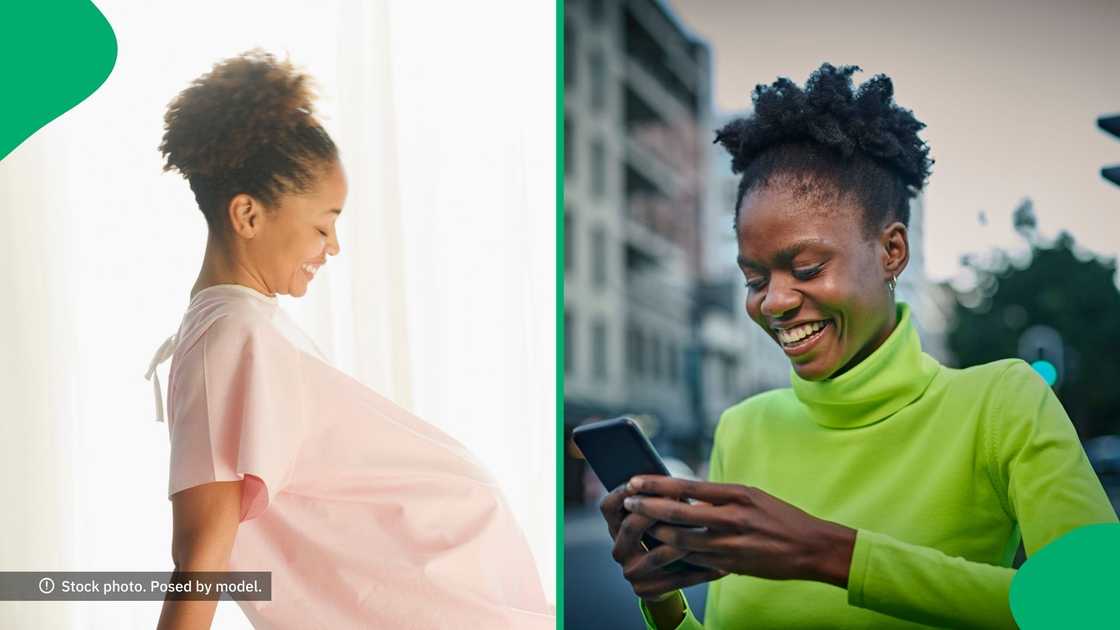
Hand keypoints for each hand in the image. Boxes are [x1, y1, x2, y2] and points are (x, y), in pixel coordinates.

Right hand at [600, 481, 727, 600]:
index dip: (622, 493)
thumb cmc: (667, 535)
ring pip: (657, 554)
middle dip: (656, 511)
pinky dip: (700, 572)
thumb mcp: (658, 518)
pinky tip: (721, 566)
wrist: (666, 577)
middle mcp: (619, 550)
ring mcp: (630, 572)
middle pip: (631, 526)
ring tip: (707, 534)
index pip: (608, 506)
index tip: (642, 482)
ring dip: (683, 542)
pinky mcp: (644, 590)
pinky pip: (676, 579)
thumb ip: (661, 503)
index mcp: (615, 527)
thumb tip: (678, 487)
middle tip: (682, 502)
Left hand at [624, 476, 856, 587]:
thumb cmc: (780, 517)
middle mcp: (733, 517)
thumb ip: (719, 496)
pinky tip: (660, 550)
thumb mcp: (752, 496)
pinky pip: (695, 560)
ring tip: (638, 527)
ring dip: (656, 533)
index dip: (657, 484)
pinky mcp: (732, 565)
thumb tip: (684, 492)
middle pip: (679, 512)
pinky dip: (675, 554)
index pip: (688, 485)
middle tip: (627, 502)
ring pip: (682, 539)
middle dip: (648, 507)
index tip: (635, 480)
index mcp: (737, 494)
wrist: (812, 548)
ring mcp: (732, 544)